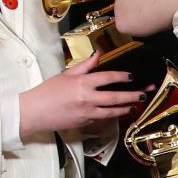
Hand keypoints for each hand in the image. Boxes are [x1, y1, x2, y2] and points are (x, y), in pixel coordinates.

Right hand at [19, 53, 143, 139]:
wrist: (34, 112)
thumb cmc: (48, 92)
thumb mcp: (66, 74)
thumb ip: (85, 65)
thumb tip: (98, 53)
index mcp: (82, 83)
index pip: (107, 78)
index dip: (121, 76)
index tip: (131, 76)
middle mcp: (87, 98)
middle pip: (115, 97)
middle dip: (131, 95)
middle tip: (143, 94)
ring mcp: (86, 112)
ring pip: (111, 111)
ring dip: (125, 108)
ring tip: (134, 106)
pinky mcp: (84, 123)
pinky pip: (101, 118)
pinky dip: (111, 116)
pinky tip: (118, 113)